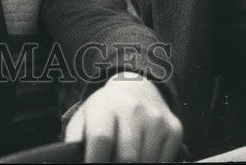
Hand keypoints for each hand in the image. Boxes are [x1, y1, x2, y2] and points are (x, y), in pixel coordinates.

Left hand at [65, 73, 182, 161]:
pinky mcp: (174, 129)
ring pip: (147, 162)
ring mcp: (157, 119)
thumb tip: (71, 157)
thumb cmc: (106, 110)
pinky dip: (152, 164)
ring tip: (124, 160)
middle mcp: (134, 109)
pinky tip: (142, 156)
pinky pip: (164, 161)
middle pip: (127, 156)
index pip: (101, 139)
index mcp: (107, 105)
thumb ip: (75, 136)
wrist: (137, 88)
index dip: (96, 160)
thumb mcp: (85, 115)